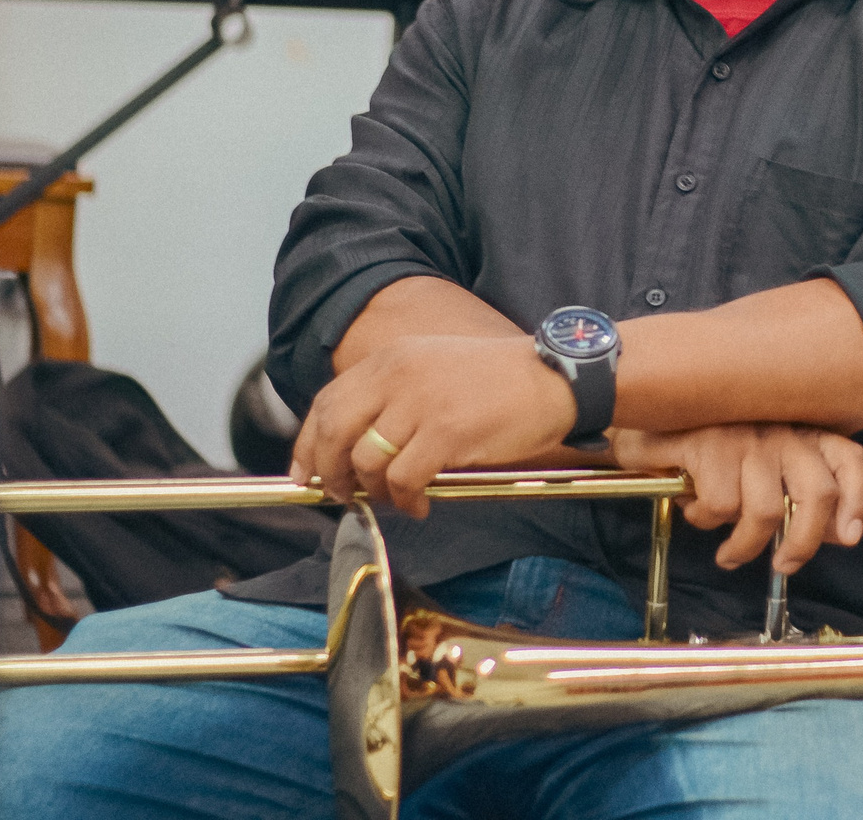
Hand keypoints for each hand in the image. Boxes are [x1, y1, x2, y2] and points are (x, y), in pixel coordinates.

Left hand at [292, 333, 575, 516]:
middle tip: (343, 496)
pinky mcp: (446, 431)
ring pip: (365, 461)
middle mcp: (398, 375)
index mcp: (393, 358)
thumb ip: (393, 395)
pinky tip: (422, 504)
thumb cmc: (501, 380)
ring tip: (394, 500)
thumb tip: (353, 445)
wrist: (557, 376)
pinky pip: (403, 479)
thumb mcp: (435, 368)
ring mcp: (421, 402)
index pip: (327, 402)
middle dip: (330, 473)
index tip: (305, 474)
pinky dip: (406, 501)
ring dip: (373, 491)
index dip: (307, 444)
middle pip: (333, 432)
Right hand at [613, 423, 862, 572]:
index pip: (848, 458)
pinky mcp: (712, 446)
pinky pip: (720, 506)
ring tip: (729, 552)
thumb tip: (839, 534)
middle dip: (804, 543)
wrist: (650, 409)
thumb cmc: (715, 447)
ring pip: (766, 512)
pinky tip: (696, 509)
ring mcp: (749, 439)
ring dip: (744, 545)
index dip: (857, 499)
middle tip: (784, 565)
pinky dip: (705, 520)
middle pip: (817, 494)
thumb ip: (801, 495)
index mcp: (803, 434)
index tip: (849, 537)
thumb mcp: (762, 466)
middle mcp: (783, 433)